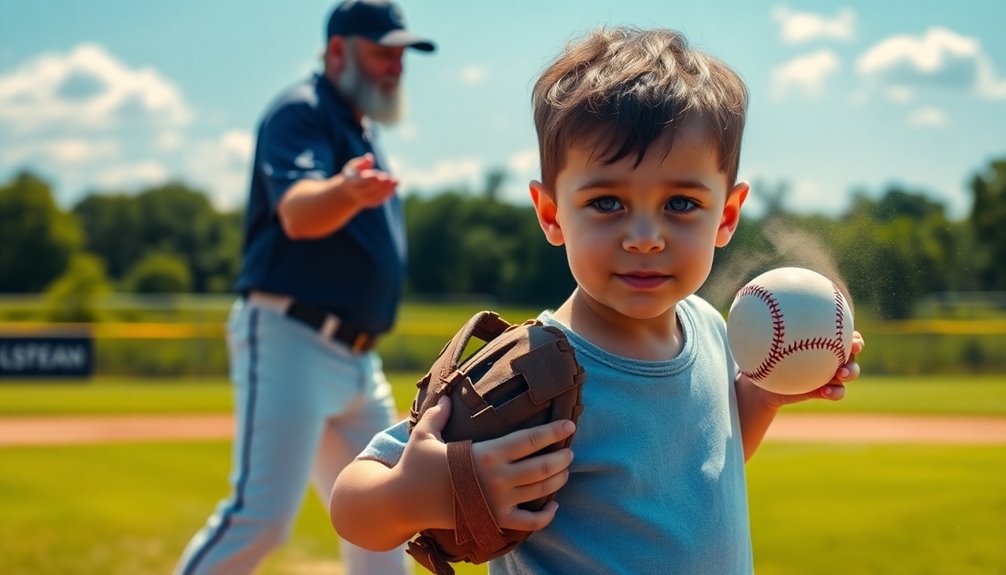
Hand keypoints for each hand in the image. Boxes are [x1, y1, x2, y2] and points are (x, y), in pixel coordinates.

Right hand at [341, 153, 397, 208]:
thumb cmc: (353, 174)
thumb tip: (370, 157)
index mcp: (352, 182)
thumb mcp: (354, 166)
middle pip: (371, 189)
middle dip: (382, 184)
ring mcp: (363, 199)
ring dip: (387, 189)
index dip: (372, 178)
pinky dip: (387, 194)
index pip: (363, 181)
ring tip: (396, 181)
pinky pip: (379, 200)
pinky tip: (394, 187)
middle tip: (393, 178)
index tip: (380, 174)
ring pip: (376, 196)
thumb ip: (362, 162)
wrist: (349, 191)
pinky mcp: (370, 203)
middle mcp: (357, 192)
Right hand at [399, 396, 575, 532]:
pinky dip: (545, 517)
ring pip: (540, 492)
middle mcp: (497, 478)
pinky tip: (553, 507)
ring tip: (565, 470)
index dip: (553, 432)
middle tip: (571, 451)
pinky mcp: (494, 520)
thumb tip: (448, 396)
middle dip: (562, 458)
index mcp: (486, 453)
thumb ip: (439, 414)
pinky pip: (528, 523)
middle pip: (543, 467)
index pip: (529, 440)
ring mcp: (497, 502)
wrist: (404, 502)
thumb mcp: (425, 433)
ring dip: (558, 480)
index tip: (569, 424)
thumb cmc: (415, 464)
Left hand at [758, 330, 865, 408]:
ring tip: (841, 374)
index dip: (853, 334)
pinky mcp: (824, 390)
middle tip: (852, 349)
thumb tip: (758, 305)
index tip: (851, 335)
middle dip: (856, 349)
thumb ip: (769, 325)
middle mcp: (830, 356)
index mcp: (822, 339)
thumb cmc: (765, 353)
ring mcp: (829, 374)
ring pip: (850, 372)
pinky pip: (837, 392)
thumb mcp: (764, 339)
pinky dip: (835, 392)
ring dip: (851, 372)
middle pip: (852, 351)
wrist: (764, 381)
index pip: (846, 333)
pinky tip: (825, 392)